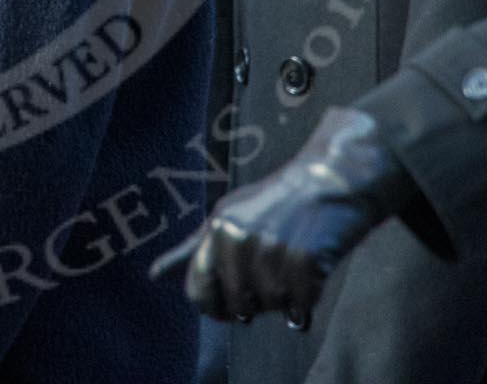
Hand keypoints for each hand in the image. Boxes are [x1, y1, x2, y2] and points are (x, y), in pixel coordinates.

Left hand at [151, 107, 415, 330]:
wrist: (333, 179)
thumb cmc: (279, 203)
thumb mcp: (229, 217)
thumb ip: (193, 249)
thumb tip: (153, 276)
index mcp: (217, 228)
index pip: (198, 290)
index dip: (215, 307)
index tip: (234, 307)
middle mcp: (238, 237)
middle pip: (239, 306)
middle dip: (259, 303)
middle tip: (276, 277)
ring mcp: (271, 247)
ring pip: (273, 307)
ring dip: (288, 298)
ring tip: (296, 268)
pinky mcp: (304, 258)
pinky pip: (302, 304)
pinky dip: (310, 297)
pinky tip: (314, 273)